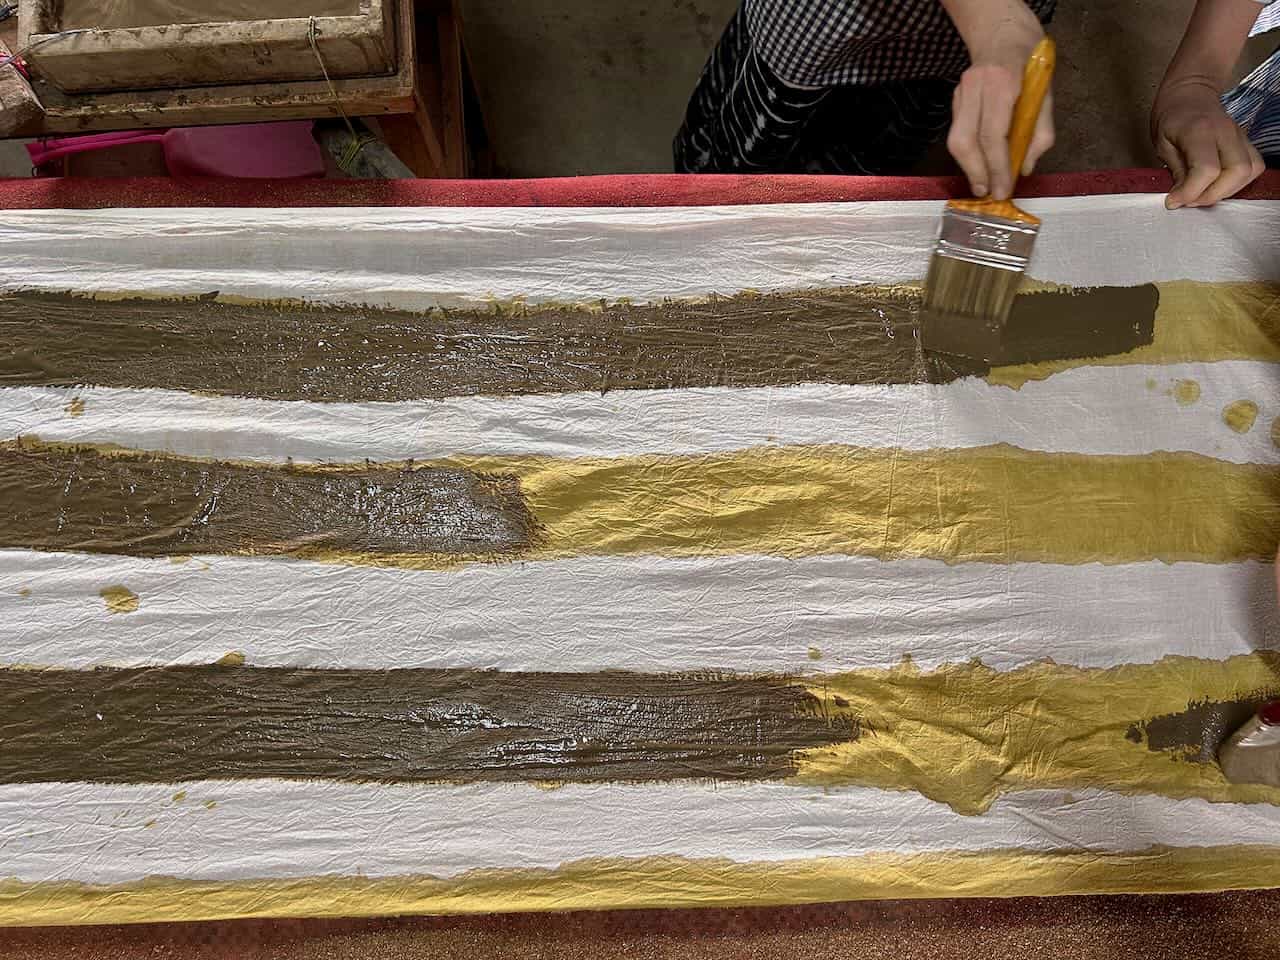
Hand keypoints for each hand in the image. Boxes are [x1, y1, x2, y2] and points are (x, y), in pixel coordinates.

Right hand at [946, 16, 1052, 199]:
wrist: (1003, 31)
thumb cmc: (1031, 60)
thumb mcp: (1047, 91)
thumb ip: (1040, 130)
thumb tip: (1026, 166)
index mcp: (1003, 84)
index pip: (993, 135)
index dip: (997, 167)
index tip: (1003, 189)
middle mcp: (975, 87)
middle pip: (964, 141)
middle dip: (975, 172)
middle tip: (988, 191)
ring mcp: (961, 92)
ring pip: (956, 139)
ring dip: (969, 166)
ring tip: (983, 182)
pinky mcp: (955, 98)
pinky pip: (957, 131)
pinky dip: (968, 152)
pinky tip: (979, 162)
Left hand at [1152, 78, 1263, 208]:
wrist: (1189, 93)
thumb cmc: (1172, 117)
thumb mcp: (1162, 145)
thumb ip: (1175, 172)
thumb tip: (1181, 198)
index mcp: (1200, 130)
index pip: (1207, 170)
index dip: (1191, 192)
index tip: (1174, 201)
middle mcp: (1226, 132)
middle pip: (1237, 171)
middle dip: (1213, 194)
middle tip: (1190, 199)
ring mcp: (1240, 135)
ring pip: (1250, 171)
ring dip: (1227, 190)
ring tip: (1202, 192)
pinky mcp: (1246, 142)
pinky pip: (1254, 167)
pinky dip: (1237, 182)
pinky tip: (1217, 184)